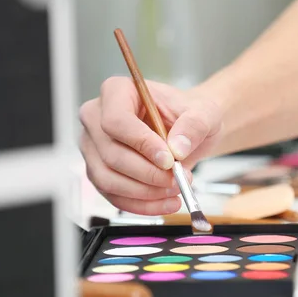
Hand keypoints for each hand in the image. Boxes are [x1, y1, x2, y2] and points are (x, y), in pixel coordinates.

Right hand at [79, 76, 222, 214]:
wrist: (189, 131)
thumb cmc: (190, 115)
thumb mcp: (203, 113)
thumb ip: (194, 125)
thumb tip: (177, 148)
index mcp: (117, 91)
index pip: (116, 121)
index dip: (141, 144)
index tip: (169, 159)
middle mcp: (97, 117)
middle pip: (111, 154)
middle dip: (148, 174)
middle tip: (178, 179)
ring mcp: (94, 147)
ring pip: (108, 179)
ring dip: (145, 193)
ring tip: (176, 189)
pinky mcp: (100, 172)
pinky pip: (113, 196)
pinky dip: (141, 205)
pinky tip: (166, 202)